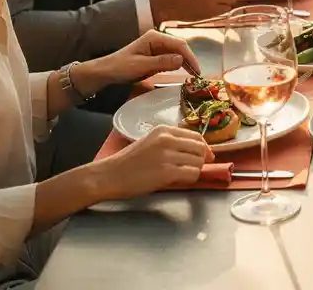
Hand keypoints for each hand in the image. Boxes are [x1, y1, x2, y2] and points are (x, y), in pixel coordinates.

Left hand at [76, 30, 201, 95]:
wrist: (106, 72)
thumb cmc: (121, 67)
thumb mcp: (141, 66)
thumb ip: (162, 62)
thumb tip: (181, 60)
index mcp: (155, 37)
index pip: (179, 44)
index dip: (190, 57)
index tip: (197, 70)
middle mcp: (158, 39)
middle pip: (180, 48)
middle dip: (190, 60)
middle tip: (198, 75)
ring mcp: (157, 47)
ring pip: (178, 53)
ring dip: (186, 63)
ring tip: (194, 75)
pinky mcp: (156, 55)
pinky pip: (171, 59)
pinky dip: (179, 65)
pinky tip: (184, 73)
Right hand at [92, 126, 213, 199]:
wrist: (108, 176)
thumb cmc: (126, 162)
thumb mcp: (150, 143)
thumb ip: (170, 142)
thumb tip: (192, 150)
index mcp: (164, 130)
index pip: (196, 136)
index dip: (203, 147)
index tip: (204, 156)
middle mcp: (168, 139)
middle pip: (200, 148)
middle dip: (201, 159)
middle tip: (195, 168)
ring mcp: (168, 155)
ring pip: (199, 162)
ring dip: (195, 170)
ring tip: (182, 175)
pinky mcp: (167, 172)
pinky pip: (192, 174)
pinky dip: (191, 178)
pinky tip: (180, 180)